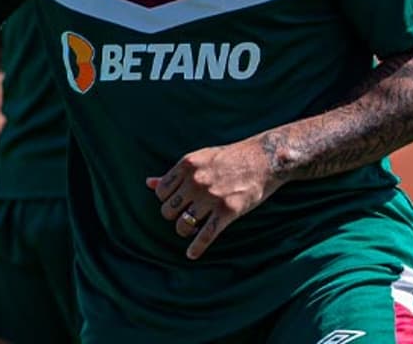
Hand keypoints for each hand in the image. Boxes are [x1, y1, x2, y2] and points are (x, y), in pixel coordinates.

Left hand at [146, 139, 283, 259]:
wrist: (264, 159)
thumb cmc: (230, 158)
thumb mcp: (200, 159)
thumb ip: (175, 174)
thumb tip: (148, 183)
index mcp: (187, 165)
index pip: (160, 192)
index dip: (166, 200)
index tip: (177, 202)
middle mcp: (196, 181)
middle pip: (168, 210)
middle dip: (174, 216)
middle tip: (184, 216)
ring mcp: (212, 197)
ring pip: (183, 225)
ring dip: (184, 231)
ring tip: (191, 229)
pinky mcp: (228, 211)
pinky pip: (206, 235)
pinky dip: (196, 248)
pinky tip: (192, 254)